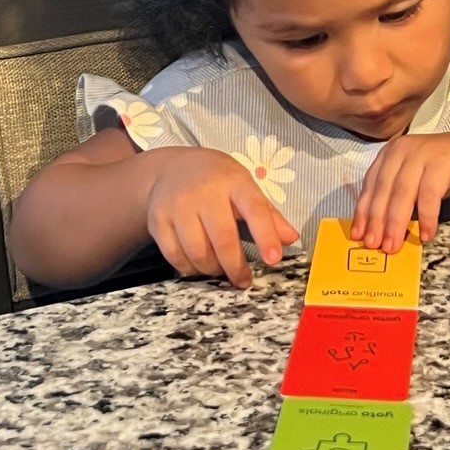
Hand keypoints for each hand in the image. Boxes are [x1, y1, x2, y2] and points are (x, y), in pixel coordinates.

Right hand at [145, 148, 298, 288]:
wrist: (171, 169)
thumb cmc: (217, 180)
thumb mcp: (245, 187)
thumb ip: (268, 214)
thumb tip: (291, 238)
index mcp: (234, 181)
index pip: (255, 209)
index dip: (266, 235)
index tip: (274, 259)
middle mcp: (205, 192)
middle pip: (223, 238)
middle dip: (236, 266)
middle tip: (243, 281)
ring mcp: (178, 206)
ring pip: (198, 252)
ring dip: (212, 269)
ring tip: (220, 269)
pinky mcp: (158, 220)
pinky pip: (176, 256)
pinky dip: (190, 268)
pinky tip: (199, 265)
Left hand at [350, 129, 449, 252]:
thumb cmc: (444, 171)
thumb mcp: (414, 180)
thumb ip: (396, 196)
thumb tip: (378, 230)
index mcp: (390, 153)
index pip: (371, 185)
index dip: (363, 211)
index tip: (358, 235)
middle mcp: (402, 150)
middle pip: (384, 190)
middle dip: (377, 221)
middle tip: (374, 245)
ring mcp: (422, 154)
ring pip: (403, 193)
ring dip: (397, 223)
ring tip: (394, 245)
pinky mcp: (443, 163)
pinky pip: (430, 194)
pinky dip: (426, 217)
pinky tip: (425, 234)